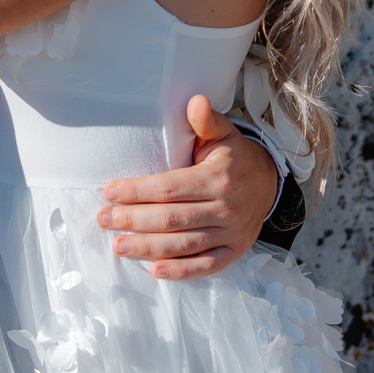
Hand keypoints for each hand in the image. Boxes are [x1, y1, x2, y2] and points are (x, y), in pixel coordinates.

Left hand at [96, 96, 279, 278]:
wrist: (269, 183)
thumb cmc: (235, 157)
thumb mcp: (224, 134)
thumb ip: (206, 120)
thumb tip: (195, 101)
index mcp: (218, 178)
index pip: (170, 188)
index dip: (138, 191)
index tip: (110, 191)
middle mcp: (226, 207)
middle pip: (172, 218)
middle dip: (133, 220)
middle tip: (104, 218)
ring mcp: (231, 233)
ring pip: (184, 245)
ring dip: (148, 248)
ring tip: (118, 246)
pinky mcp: (234, 251)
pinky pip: (206, 266)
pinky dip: (180, 271)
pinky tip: (154, 270)